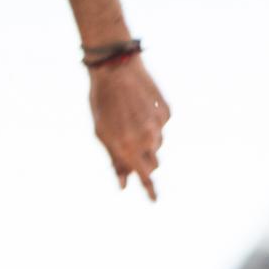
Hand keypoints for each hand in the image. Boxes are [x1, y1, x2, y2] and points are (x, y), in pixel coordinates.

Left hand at [90, 54, 169, 200]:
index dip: (150, 189)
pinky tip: (139, 106)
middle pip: (153, 163)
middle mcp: (148, 138)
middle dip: (144, 162)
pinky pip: (161, 125)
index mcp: (128, 146)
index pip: (144, 176)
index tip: (155, 200)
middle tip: (130, 150)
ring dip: (147, 140)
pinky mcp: (166, 111)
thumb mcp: (101, 133)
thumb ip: (115, 159)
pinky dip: (152, 122)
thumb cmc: (102, 102)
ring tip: (129, 120)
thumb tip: (124, 183)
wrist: (115, 67)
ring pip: (158, 143)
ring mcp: (159, 124)